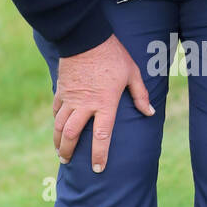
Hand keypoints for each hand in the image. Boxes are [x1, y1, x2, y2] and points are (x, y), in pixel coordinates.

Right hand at [53, 34, 154, 171]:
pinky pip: (56, 109)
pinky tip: (57, 127)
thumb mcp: (132, 72)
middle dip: (68, 151)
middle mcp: (84, 104)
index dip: (99, 154)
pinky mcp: (61, 89)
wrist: (85, 37)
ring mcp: (70, 97)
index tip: (97, 168)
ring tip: (59, 152)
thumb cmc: (113, 55)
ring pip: (59, 125)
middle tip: (67, 162)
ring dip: (58, 140)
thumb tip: (150, 113)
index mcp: (104, 103)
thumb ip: (140, 95)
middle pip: (72, 134)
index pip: (101, 135)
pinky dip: (56, 120)